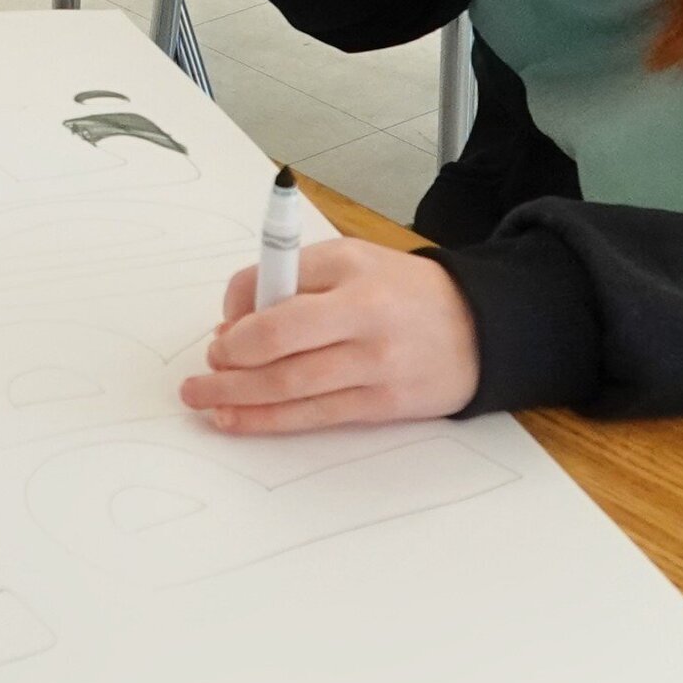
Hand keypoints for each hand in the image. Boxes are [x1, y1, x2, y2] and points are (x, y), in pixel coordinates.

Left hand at [182, 238, 480, 432]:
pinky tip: (237, 420)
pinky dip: (269, 420)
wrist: (480, 329)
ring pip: (290, 386)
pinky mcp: (382, 405)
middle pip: (276, 342)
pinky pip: (314, 415)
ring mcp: (374, 365)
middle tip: (203, 369)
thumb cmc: (401, 292)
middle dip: (227, 361)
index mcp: (350, 271)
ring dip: (236, 396)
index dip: (235, 310)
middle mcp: (362, 317)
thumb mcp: (351, 262)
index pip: (272, 286)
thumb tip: (235, 323)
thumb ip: (295, 282)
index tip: (222, 328)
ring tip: (202, 398)